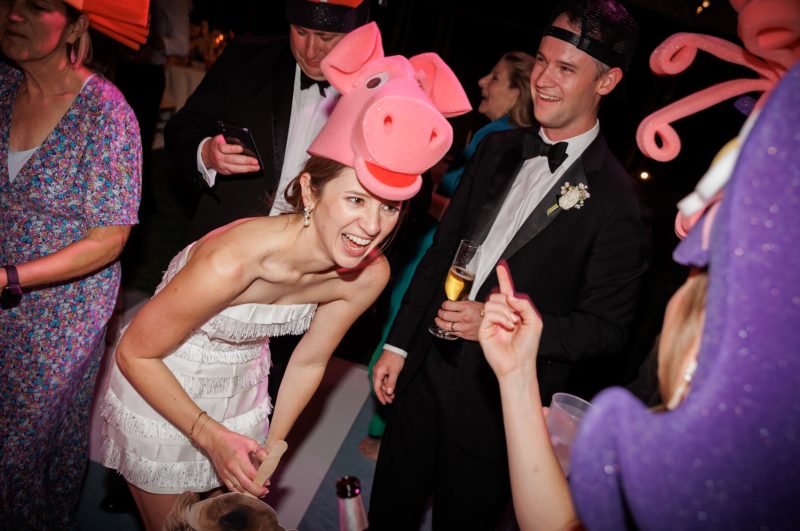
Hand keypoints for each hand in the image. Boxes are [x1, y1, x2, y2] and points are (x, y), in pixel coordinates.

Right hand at [196, 419, 269, 496]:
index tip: (268, 483)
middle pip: (246, 485)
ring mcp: (226, 474)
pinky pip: (231, 488)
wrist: (214, 440)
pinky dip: (240, 492)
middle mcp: (232, 468)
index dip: (261, 480)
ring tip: (258, 494)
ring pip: (239, 489)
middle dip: (257, 491)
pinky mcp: (222, 477)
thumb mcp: (249, 442)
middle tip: (265, 492)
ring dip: (249, 493)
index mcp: (240, 458)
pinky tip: (247, 492)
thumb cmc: (232, 440)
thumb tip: (269, 460)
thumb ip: (260, 451)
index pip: (252, 474)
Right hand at [201, 134, 260, 174]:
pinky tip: (251, 169)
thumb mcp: (220, 139)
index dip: (233, 148)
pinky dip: (244, 170)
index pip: (224, 148)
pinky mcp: (224, 171)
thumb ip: (229, 140)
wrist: (206, 154)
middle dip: (245, 161)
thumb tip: (243, 143)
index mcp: (217, 146)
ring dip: (247, 168)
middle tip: (255, 161)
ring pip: (235, 168)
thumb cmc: (217, 145)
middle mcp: (219, 157)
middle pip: (232, 159)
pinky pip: (235, 171)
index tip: (241, 148)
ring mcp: (222, 165)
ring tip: (256, 167)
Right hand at [372, 349, 404, 404]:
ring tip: (393, 395)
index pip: (377, 388)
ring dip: (387, 389)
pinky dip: (388, 384)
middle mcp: (376, 372)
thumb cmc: (395, 358)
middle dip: (385, 394)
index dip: (380, 396)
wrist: (396, 347)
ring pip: (382, 383)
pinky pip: (384, 378)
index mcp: (377, 373)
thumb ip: (391, 383)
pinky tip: (392, 387)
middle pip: (379, 386)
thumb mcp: (394, 372)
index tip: (385, 403)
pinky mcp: (383, 368)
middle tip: (391, 400)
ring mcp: (379, 370)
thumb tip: (388, 392)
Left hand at [435, 300, 483, 340]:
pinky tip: (445, 327)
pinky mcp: (465, 335)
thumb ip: (463, 303)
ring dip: (440, 322)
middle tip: (440, 312)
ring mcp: (464, 327)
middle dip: (440, 313)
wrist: (495, 324)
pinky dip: (447, 329)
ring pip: (446, 325)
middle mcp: (464, 317)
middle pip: (445, 315)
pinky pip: (452, 332)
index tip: (444, 305)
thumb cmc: (487, 313)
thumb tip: (454, 303)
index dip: (444, 304)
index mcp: (466, 307)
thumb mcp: (475, 303)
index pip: (448, 305)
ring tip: (438, 320)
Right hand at [479, 262, 542, 379]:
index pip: (507, 291)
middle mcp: (501, 314)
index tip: (501, 266)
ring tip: (512, 324)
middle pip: (499, 295)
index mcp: (513, 312)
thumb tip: (509, 295)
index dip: (504, 278)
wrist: (518, 363)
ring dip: (506, 311)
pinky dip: (500, 317)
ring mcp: (491, 321)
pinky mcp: (483, 327)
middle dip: (509, 302)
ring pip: (493, 301)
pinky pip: (489, 312)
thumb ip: (524, 304)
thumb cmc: (527, 346)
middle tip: (516, 317)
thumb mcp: (534, 321)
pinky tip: (507, 326)